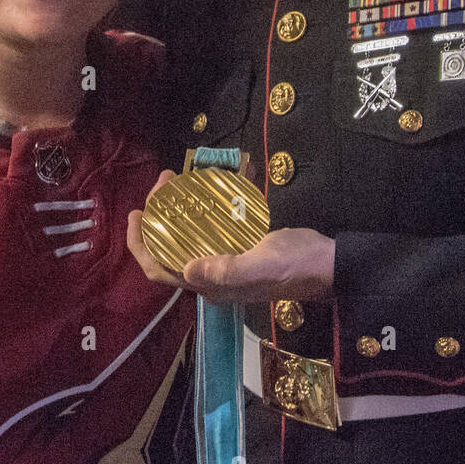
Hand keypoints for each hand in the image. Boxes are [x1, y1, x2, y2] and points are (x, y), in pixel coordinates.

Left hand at [127, 171, 335, 303]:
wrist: (329, 265)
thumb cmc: (295, 267)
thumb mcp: (260, 266)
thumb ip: (225, 270)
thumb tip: (186, 269)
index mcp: (210, 286)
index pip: (160, 270)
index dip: (140, 245)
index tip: (135, 213)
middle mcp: (212, 275)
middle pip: (171, 245)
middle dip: (160, 214)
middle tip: (164, 181)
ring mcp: (226, 260)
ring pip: (190, 233)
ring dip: (180, 206)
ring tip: (180, 178)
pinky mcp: (242, 245)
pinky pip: (215, 223)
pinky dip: (210, 202)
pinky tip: (212, 180)